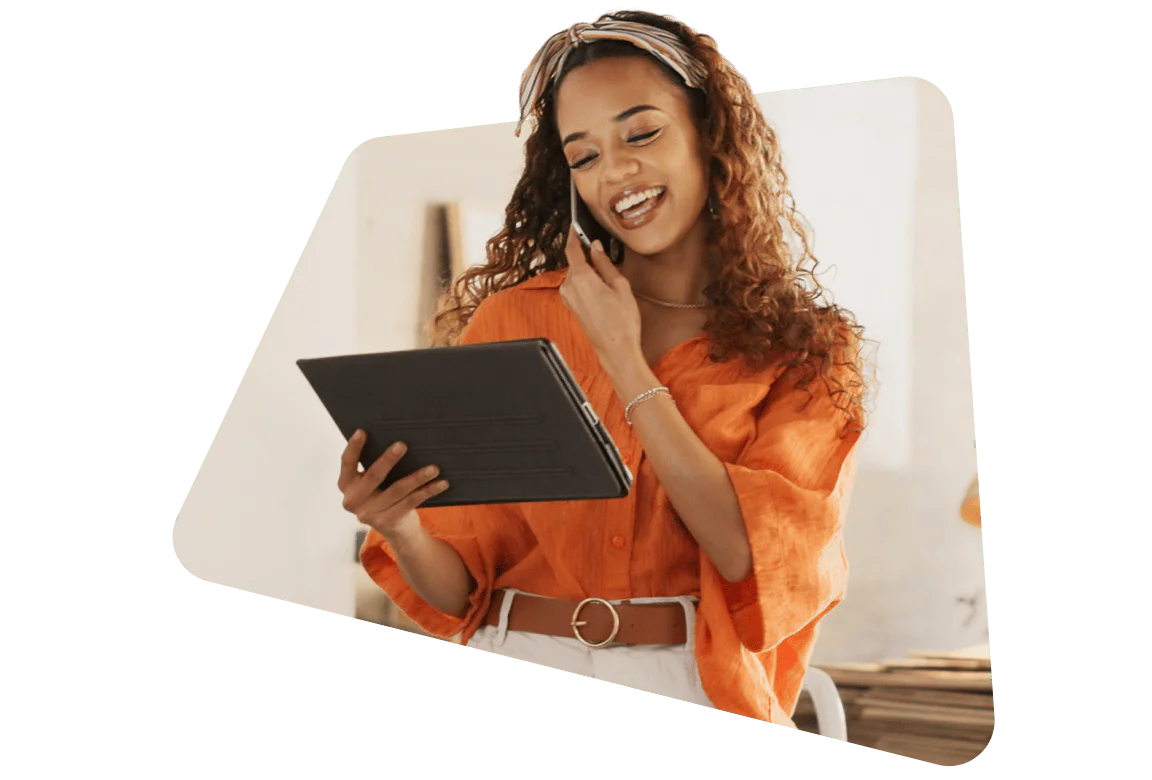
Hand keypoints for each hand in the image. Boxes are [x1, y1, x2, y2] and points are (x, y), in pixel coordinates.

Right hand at [338, 430, 448, 537]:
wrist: (396, 530)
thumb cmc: (385, 495)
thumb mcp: (374, 483)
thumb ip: (376, 466)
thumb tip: (398, 440)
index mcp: (346, 485)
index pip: (347, 462)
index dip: (353, 447)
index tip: (362, 431)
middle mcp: (353, 500)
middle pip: (374, 476)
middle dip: (388, 459)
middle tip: (403, 445)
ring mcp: (369, 514)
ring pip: (397, 490)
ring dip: (418, 477)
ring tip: (434, 468)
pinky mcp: (388, 521)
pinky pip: (411, 502)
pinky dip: (428, 491)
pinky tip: (441, 483)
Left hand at [559, 225, 641, 368]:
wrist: (616, 348)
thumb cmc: (622, 320)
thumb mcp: (620, 286)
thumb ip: (605, 264)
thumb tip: (597, 247)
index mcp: (581, 278)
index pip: (572, 249)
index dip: (573, 235)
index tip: (575, 226)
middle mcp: (569, 287)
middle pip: (575, 262)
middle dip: (586, 256)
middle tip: (604, 255)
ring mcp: (568, 298)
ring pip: (575, 274)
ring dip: (588, 271)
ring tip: (607, 280)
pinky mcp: (570, 307)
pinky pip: (575, 286)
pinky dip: (585, 282)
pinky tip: (601, 289)